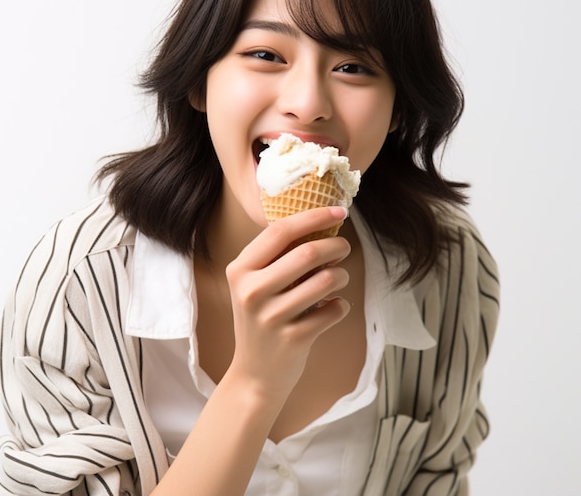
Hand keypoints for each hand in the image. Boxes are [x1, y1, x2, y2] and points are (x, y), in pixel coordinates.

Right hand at [224, 206, 351, 405]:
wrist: (255, 374)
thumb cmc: (262, 319)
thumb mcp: (256, 285)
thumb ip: (279, 257)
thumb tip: (323, 225)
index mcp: (240, 270)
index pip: (279, 231)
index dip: (313, 217)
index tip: (338, 211)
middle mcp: (251, 291)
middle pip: (308, 252)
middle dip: (336, 246)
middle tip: (344, 248)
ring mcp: (270, 318)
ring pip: (326, 280)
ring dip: (342, 276)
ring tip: (338, 280)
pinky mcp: (292, 339)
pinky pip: (333, 310)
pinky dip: (340, 305)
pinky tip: (332, 307)